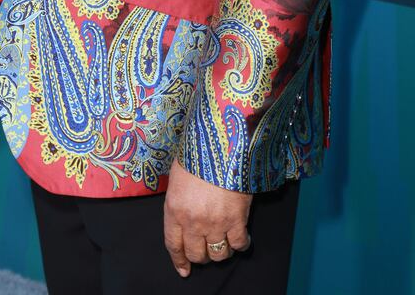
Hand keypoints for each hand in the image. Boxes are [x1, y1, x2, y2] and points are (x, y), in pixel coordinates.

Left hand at [163, 157, 251, 277]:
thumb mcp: (178, 175)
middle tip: (206, 249)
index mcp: (174, 209)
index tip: (183, 269)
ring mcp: (215, 223)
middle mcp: (193, 221)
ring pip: (218, 255)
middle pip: (196, 254)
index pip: (173, 244)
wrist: (222, 145)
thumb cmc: (198, 154)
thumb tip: (181, 212)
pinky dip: (241, 245)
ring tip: (223, 242)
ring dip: (221, 252)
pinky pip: (239, 244)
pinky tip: (241, 238)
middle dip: (201, 256)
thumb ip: (177, 199)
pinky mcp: (237, 220)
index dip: (179, 260)